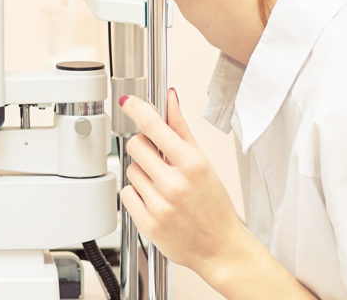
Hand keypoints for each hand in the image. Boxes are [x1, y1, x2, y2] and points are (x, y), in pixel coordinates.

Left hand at [119, 89, 246, 276]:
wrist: (220, 249)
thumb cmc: (214, 205)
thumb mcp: (203, 163)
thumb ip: (181, 129)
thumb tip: (169, 98)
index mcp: (192, 165)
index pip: (154, 127)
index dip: (137, 110)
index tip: (127, 102)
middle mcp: (175, 184)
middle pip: (135, 146)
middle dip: (144, 148)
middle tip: (158, 160)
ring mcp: (160, 206)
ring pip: (130, 171)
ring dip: (142, 175)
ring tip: (163, 187)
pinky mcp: (147, 224)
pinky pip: (126, 194)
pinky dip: (137, 196)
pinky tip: (155, 202)